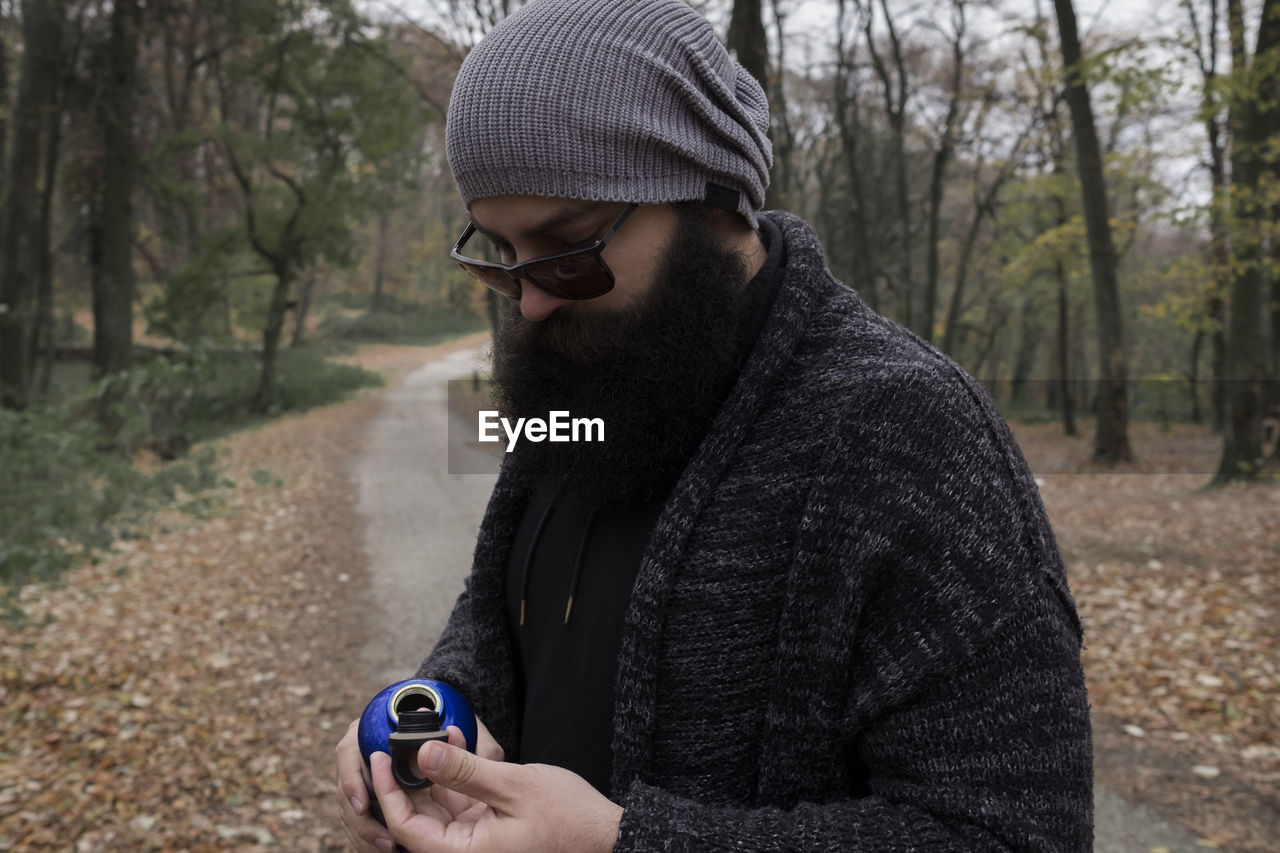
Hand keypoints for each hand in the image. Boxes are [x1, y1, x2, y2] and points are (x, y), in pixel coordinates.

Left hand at [370, 740, 622, 852]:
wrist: (604, 835)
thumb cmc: (567, 817)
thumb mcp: (512, 786)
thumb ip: (464, 772)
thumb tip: (422, 755)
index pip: (407, 829)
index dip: (387, 792)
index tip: (379, 758)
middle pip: (417, 820)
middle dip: (407, 779)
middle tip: (398, 742)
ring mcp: (478, 843)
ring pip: (438, 809)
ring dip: (434, 773)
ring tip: (438, 735)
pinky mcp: (489, 832)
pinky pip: (460, 805)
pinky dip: (456, 778)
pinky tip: (459, 745)